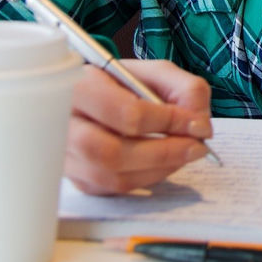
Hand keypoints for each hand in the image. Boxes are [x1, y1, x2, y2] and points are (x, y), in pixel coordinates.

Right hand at [64, 58, 212, 194]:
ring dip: (159, 169)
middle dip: (164, 153)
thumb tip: (200, 125)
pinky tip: (161, 163)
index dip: (168, 122)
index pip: (126, 114)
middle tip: (197, 147)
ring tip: (183, 153)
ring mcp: (64, 157)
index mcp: (78, 88)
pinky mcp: (75, 179)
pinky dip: (146, 178)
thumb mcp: (154, 72)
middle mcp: (62, 126)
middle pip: (112, 153)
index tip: (198, 125)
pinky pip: (113, 189)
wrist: (89, 97)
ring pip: (112, 178)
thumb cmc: (122, 83)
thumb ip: (184, 89)